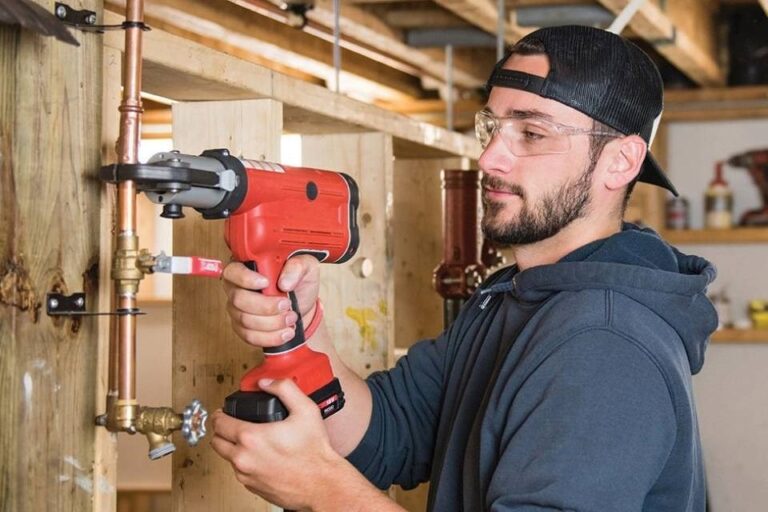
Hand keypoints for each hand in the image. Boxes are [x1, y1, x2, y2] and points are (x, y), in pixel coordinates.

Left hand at [211, 378, 343, 509]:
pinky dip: (244, 463)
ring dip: (232, 447)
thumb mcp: (305, 410)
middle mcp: (244, 459)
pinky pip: (240, 472)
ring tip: (247, 440)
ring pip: (227, 458)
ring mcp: (246, 475)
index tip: (223, 412)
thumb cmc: (314, 452)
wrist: (321, 484)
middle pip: (216, 442)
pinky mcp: (252, 487)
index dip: (219, 414)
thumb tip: (267, 382)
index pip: (219, 424)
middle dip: (221, 431)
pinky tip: (259, 456)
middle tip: (230, 424)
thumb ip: (284, 389)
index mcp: (251, 438)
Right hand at [222, 255, 319, 347]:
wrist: (302, 304)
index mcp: (245, 266)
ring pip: (245, 320)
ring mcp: (237, 310)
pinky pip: (250, 336)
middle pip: (239, 300)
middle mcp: (236, 288)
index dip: (246, 279)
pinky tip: (286, 332)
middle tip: (287, 305)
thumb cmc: (299, 281)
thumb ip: (296, 267)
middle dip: (265, 306)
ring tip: (291, 318)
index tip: (266, 282)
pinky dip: (271, 337)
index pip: (233, 271)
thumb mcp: (305, 266)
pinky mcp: (243, 328)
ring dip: (272, 323)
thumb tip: (284, 283)